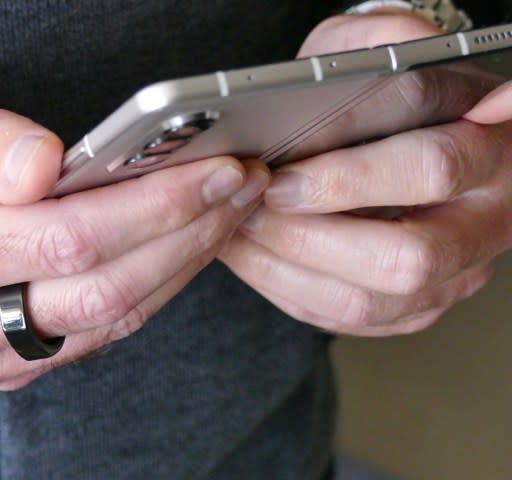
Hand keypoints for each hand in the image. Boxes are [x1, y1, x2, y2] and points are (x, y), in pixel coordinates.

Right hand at [0, 72, 269, 389]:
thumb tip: (50, 165)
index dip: (153, 207)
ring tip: (228, 212)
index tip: (216, 170)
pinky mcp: (4, 360)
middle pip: (102, 290)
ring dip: (180, 265)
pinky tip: (182, 247)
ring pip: (109, 320)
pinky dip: (150, 289)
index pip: (66, 240)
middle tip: (242, 187)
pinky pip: (95, 333)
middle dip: (187, 235)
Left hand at [219, 12, 510, 335]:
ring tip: (238, 230)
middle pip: (406, 256)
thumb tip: (360, 70)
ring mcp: (452, 273)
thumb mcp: (388, 47)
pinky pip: (346, 319)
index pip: (427, 168)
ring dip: (288, 268)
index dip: (346, 178)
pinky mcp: (415, 306)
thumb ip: (382, 43)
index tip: (279, 175)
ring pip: (371, 301)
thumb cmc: (395, 93)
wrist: (414, 138)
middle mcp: (482, 221)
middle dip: (312, 236)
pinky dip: (285, 289)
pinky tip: (251, 254)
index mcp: (489, 147)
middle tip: (254, 208)